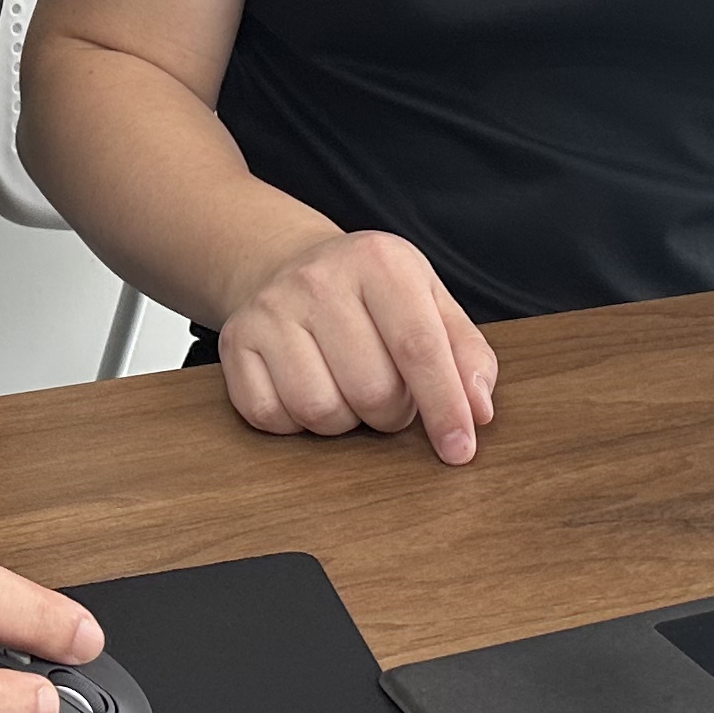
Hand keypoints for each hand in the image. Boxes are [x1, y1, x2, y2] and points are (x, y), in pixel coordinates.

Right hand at [214, 229, 496, 463]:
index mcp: (379, 262)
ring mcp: (270, 310)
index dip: (444, 407)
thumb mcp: (428, 301)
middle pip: (371, 390)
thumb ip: (465, 353)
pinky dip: (297, 423)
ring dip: (346, 421)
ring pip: (320, 410)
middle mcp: (318, 279)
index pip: (419, 347)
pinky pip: (272, 417)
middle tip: (391, 396)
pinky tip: (309, 389)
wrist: (285, 264)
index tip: (460, 449)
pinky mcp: (236, 343)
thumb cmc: (370, 293)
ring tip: (349, 390)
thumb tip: (477, 410)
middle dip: (393, 413)